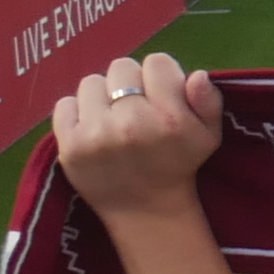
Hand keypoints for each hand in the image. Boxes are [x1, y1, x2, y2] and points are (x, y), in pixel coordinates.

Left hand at [52, 55, 221, 219]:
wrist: (144, 210)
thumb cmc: (178, 165)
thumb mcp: (209, 135)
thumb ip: (209, 100)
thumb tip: (196, 74)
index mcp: (169, 118)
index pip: (156, 62)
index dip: (160, 76)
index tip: (160, 95)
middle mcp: (132, 123)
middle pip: (121, 67)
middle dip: (129, 83)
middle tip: (134, 107)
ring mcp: (96, 135)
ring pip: (91, 82)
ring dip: (102, 96)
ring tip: (112, 117)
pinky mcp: (69, 146)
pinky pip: (64, 104)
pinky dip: (76, 112)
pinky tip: (91, 128)